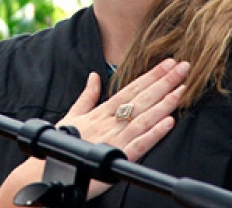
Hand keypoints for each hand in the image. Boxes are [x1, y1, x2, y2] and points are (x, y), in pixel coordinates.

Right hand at [0, 59, 188, 206]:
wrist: (46, 168)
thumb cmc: (60, 143)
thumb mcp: (73, 115)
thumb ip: (87, 96)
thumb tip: (94, 76)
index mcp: (101, 111)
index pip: (130, 89)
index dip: (150, 76)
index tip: (168, 63)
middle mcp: (109, 122)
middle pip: (141, 99)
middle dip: (163, 82)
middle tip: (184, 67)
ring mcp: (113, 139)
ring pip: (143, 118)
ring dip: (163, 103)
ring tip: (182, 89)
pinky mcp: (115, 159)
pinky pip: (137, 145)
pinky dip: (154, 134)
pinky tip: (169, 123)